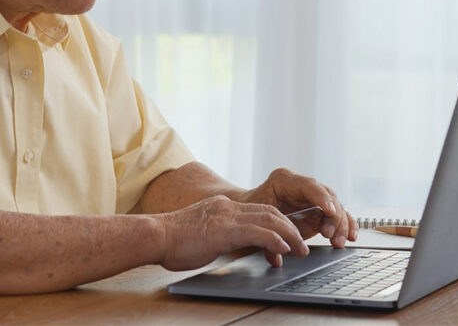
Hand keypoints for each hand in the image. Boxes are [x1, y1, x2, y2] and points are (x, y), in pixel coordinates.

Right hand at [157, 195, 309, 270]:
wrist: (156, 235)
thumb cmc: (173, 241)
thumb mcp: (202, 234)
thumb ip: (218, 235)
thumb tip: (227, 246)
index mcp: (222, 206)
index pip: (259, 211)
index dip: (278, 224)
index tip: (288, 239)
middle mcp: (227, 207)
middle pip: (269, 212)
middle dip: (290, 228)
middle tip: (302, 245)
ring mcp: (226, 216)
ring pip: (268, 220)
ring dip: (288, 235)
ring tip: (300, 250)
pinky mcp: (224, 230)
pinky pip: (257, 232)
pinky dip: (274, 240)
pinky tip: (283, 249)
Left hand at [239, 168, 357, 246]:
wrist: (248, 214)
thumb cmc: (250, 213)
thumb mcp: (255, 218)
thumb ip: (268, 232)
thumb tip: (281, 250)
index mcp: (284, 180)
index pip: (308, 185)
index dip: (321, 198)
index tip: (330, 211)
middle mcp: (301, 186)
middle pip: (326, 196)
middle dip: (333, 216)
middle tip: (330, 235)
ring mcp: (312, 198)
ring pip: (335, 207)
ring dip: (340, 225)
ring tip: (337, 242)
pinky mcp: (319, 211)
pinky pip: (337, 215)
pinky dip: (346, 224)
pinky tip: (351, 236)